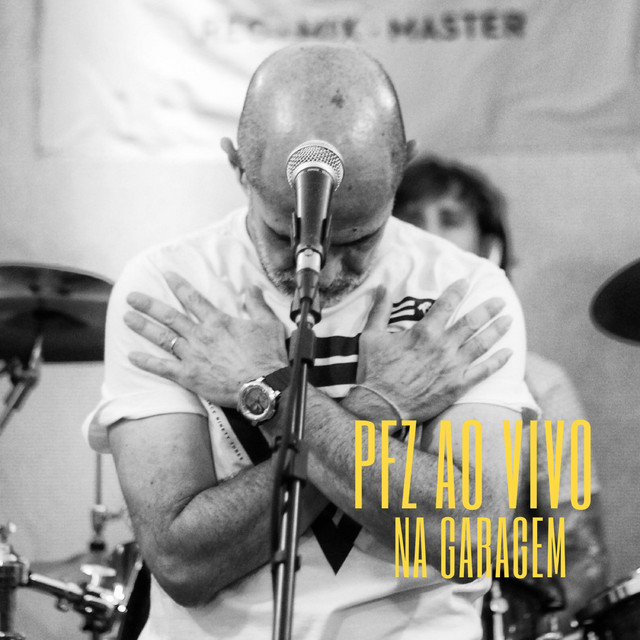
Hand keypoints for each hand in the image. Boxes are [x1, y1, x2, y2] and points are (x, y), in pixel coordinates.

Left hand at [124, 272, 287, 406]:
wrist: (263, 387)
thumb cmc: (268, 357)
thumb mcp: (268, 324)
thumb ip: (257, 304)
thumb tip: (252, 287)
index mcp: (218, 322)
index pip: (192, 298)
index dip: (177, 284)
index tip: (164, 274)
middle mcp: (201, 336)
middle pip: (169, 316)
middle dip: (149, 305)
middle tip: (131, 297)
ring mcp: (192, 356)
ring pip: (162, 338)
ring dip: (143, 327)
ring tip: (127, 318)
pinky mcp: (189, 376)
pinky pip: (163, 368)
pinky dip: (146, 362)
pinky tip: (131, 356)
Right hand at [356, 279, 512, 421]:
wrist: (380, 405)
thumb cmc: (373, 370)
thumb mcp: (371, 335)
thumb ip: (379, 310)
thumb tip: (381, 286)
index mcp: (423, 332)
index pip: (446, 304)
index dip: (458, 290)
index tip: (466, 282)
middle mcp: (442, 346)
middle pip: (472, 321)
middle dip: (488, 308)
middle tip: (500, 300)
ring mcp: (452, 367)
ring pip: (482, 343)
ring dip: (497, 329)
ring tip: (509, 319)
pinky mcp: (457, 386)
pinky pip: (483, 372)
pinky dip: (498, 361)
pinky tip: (509, 353)